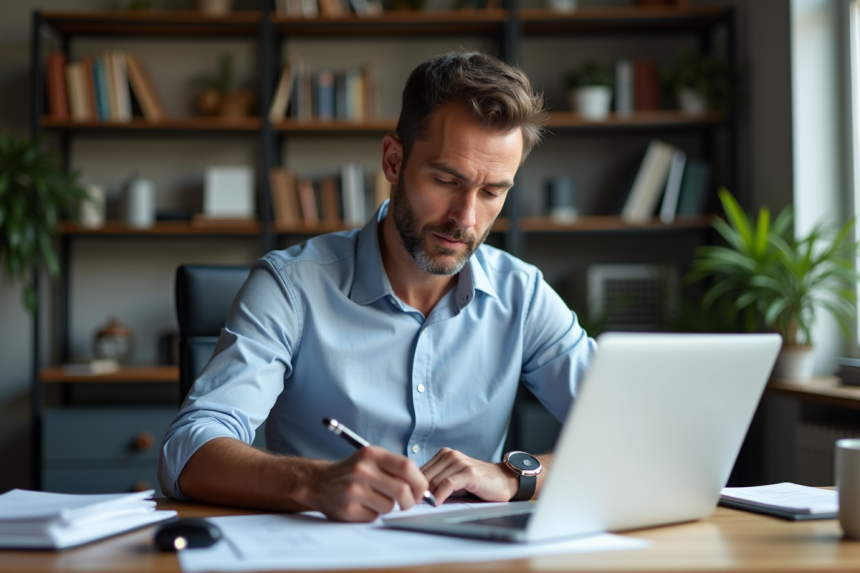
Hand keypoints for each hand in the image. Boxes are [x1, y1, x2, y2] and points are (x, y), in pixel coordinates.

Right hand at [310, 446, 428, 521]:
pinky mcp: (348, 509)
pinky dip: (374, 514)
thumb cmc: (353, 472)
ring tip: (375, 499)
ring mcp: (354, 490)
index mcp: (372, 454)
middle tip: (408, 503)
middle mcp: (362, 470)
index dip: (420, 482)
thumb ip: (395, 468)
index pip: (407, 467)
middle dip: (410, 501)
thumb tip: (422, 488)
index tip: (421, 491)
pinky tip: (363, 506)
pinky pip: (375, 516)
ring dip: (388, 507)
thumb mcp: (371, 459)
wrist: (319, 482)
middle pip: (402, 490)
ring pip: (389, 506)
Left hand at [421, 448, 517, 503]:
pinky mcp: (469, 473)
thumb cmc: (479, 481)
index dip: (414, 485)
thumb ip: (439, 480)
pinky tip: (436, 503)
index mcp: (445, 454)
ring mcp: (460, 463)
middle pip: (426, 475)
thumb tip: (417, 493)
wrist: (504, 480)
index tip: (410, 499)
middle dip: (419, 491)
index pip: (421, 470)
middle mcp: (451, 455)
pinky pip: (448, 484)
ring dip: (427, 495)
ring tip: (422, 506)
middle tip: (413, 505)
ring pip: (435, 480)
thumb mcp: (455, 477)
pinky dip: (439, 495)